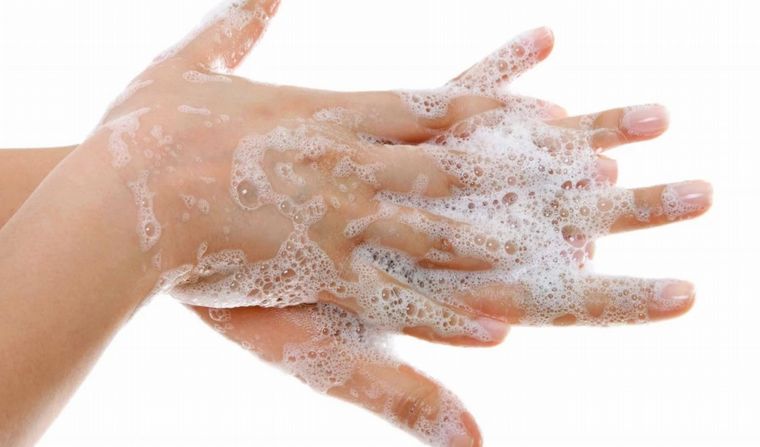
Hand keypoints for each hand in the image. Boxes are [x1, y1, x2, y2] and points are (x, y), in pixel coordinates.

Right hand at [82, 2, 568, 345]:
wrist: (120, 191)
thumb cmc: (147, 127)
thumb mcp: (193, 58)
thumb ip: (240, 21)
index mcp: (327, 113)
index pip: (428, 103)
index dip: (491, 105)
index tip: (542, 107)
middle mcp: (347, 162)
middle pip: (452, 164)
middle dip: (521, 170)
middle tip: (588, 175)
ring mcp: (338, 218)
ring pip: (437, 231)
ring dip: (499, 241)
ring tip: (558, 254)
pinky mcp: (318, 272)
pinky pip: (396, 301)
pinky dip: (446, 317)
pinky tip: (493, 332)